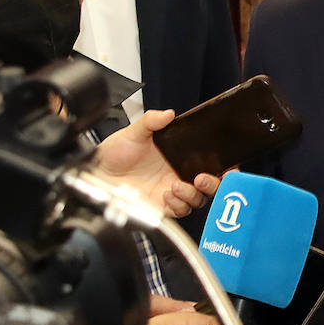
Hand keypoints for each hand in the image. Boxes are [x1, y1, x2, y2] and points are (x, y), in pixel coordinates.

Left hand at [91, 110, 220, 216]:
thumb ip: (151, 121)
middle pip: (210, 187)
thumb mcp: (133, 132)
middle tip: (202, 179)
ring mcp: (171, 193)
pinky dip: (178, 205)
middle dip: (213, 185)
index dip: (223, 168)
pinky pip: (180, 211)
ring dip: (191, 195)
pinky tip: (166, 196)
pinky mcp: (161, 207)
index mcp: (179, 158)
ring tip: (175, 186)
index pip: (210, 164)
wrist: (95, 174)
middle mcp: (178, 176)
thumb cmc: (113, 154)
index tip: (227, 167)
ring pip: (197, 200)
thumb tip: (168, 113)